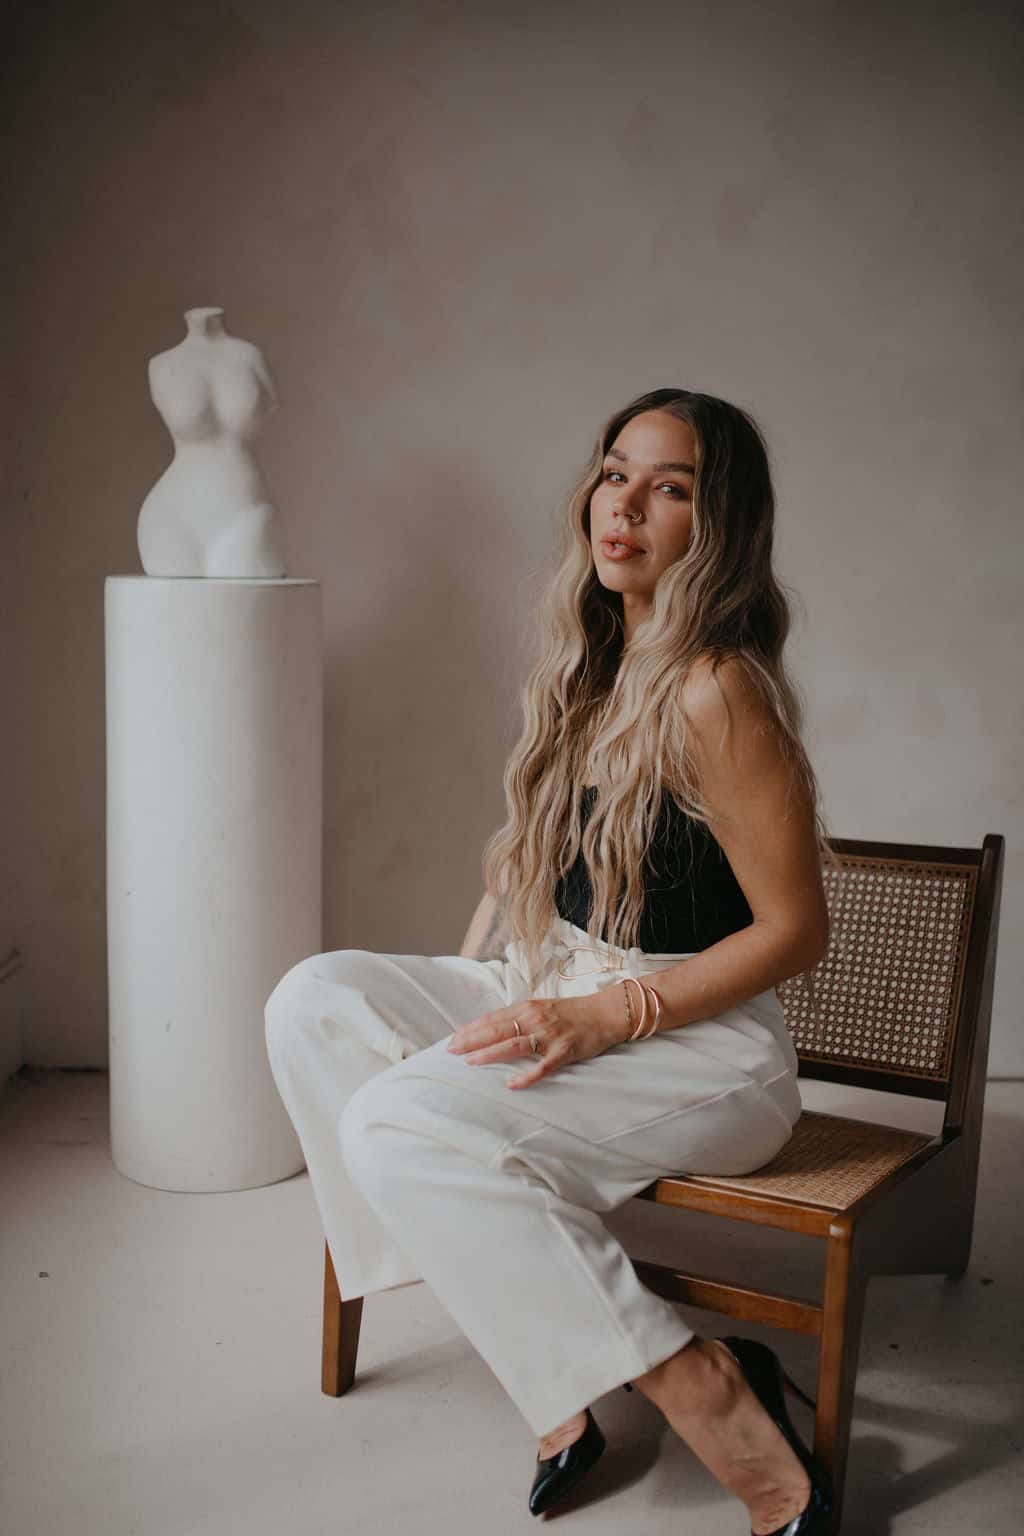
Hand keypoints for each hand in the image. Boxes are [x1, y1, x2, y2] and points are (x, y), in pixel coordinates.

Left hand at [446, 986, 625, 1088]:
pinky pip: (543, 1066)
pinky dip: (527, 1076)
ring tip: (470, 1062)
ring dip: (491, 1053)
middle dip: (472, 1040)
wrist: (604, 1013)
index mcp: (527, 1008)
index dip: (471, 1029)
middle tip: (451, 1051)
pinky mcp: (565, 1051)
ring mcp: (549, 1035)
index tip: (453, 1040)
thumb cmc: (570, 1013)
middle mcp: (535, 1019)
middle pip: (498, 1030)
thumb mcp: (541, 1008)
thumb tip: (491, 1031)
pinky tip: (511, 1084)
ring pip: (514, 1044)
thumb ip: (518, 1018)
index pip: (492, 1019)